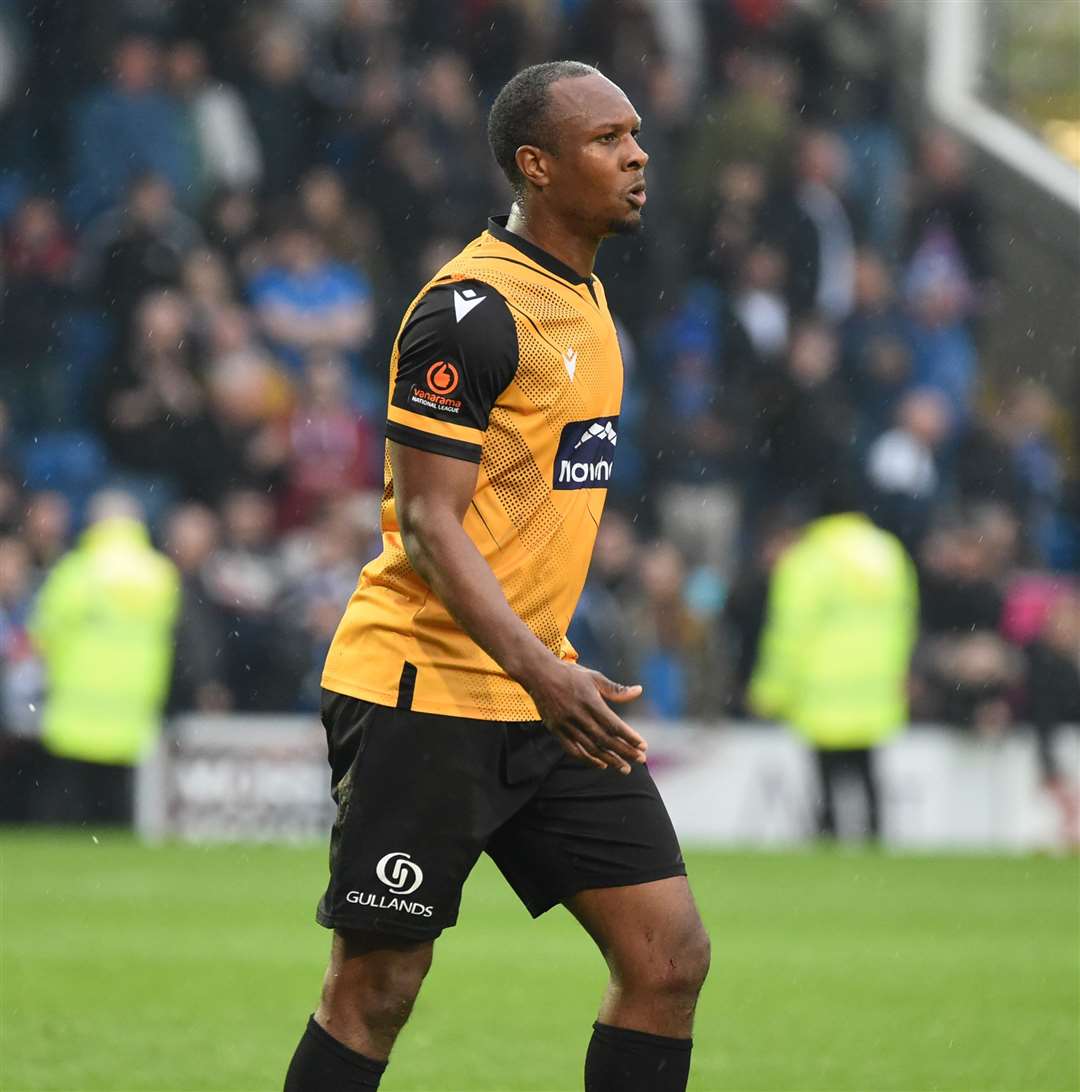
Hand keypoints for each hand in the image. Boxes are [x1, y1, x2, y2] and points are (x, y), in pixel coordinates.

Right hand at [525, 660, 646, 773]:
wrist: (538, 674)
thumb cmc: (570, 674)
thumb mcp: (594, 677)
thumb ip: (616, 689)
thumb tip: (639, 691)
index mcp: (590, 701)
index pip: (614, 725)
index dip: (629, 737)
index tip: (643, 746)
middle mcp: (579, 715)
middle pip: (605, 740)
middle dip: (624, 751)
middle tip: (641, 759)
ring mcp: (566, 724)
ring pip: (590, 748)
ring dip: (610, 759)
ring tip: (625, 768)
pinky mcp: (556, 730)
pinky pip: (573, 750)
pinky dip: (587, 760)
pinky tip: (601, 765)